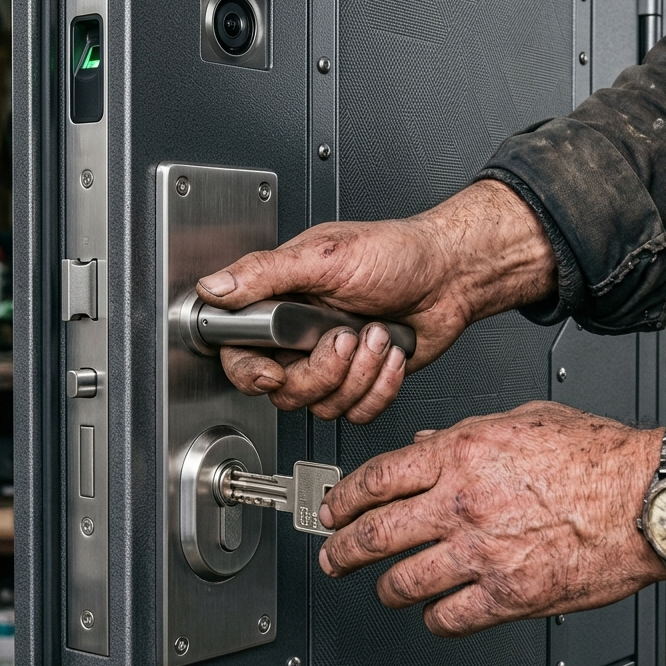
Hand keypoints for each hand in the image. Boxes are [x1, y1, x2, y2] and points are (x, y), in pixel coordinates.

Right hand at [194, 179, 554, 423]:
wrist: (451, 274)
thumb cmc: (396, 253)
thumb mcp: (325, 256)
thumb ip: (266, 273)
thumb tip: (214, 287)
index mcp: (281, 302)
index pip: (239, 352)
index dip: (251, 371)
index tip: (273, 372)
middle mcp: (301, 337)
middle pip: (284, 390)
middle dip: (323, 370)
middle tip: (345, 336)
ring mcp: (331, 363)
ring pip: (322, 406)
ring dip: (360, 373)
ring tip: (377, 334)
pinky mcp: (362, 382)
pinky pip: (357, 412)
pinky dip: (382, 386)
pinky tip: (391, 353)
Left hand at [316, 401, 665, 636]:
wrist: (646, 497)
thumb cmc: (598, 455)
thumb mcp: (523, 419)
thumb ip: (465, 432)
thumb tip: (424, 444)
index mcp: (461, 454)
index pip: (377, 478)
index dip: (344, 497)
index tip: (332, 508)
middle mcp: (462, 504)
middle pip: (376, 533)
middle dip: (343, 548)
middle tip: (333, 555)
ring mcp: (482, 553)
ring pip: (404, 581)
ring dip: (385, 587)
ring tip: (383, 588)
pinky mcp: (509, 595)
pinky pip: (450, 617)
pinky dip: (435, 618)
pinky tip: (435, 613)